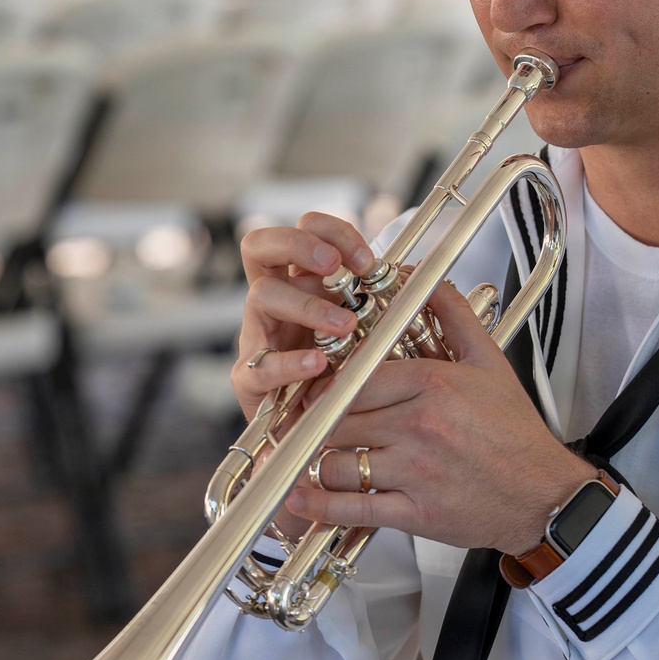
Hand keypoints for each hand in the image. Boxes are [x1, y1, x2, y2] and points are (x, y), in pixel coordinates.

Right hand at [233, 211, 375, 419]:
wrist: (323, 430)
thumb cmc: (346, 370)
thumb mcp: (365, 326)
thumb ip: (375, 300)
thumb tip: (408, 274)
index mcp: (300, 280)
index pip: (302, 229)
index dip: (332, 232)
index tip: (367, 260)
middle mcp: (273, 300)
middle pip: (259, 246)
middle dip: (298, 245)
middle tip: (334, 267)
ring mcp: (256, 335)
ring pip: (261, 296)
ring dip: (308, 306)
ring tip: (345, 326)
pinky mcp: (250, 379)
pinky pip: (260, 363)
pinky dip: (290, 362)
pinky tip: (318, 363)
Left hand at [284, 279, 594, 555]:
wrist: (546, 495)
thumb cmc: (516, 432)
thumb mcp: (490, 361)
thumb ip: (452, 314)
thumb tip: (419, 276)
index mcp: (432, 384)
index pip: (355, 376)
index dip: (328, 383)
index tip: (318, 387)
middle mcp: (419, 426)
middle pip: (338, 417)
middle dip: (315, 420)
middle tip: (302, 419)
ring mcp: (414, 472)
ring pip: (336, 461)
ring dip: (316, 460)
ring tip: (308, 454)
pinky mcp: (414, 513)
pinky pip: (352, 508)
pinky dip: (319, 504)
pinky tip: (298, 496)